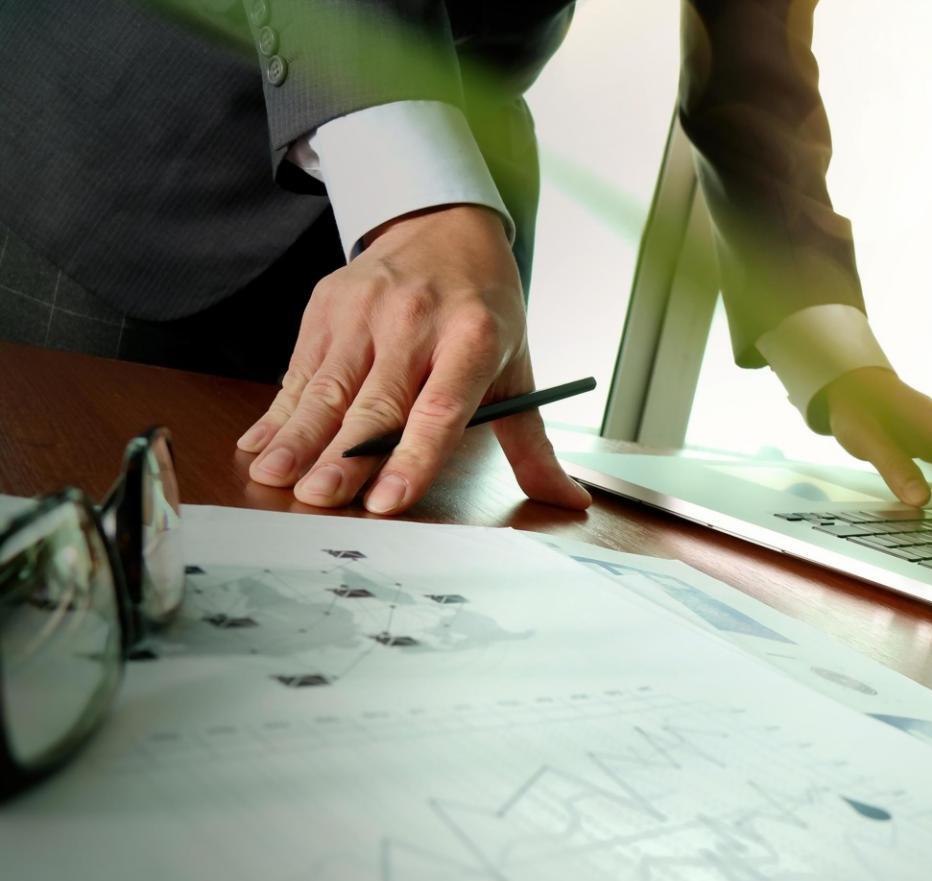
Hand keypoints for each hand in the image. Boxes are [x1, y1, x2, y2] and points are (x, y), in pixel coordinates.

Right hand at [235, 205, 590, 514]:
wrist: (443, 225)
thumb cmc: (484, 310)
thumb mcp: (518, 366)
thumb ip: (533, 443)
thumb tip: (571, 502)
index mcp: (474, 337)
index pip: (441, 408)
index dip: (413, 456)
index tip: (387, 500)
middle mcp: (416, 320)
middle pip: (375, 402)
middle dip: (341, 456)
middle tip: (316, 498)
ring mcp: (366, 308)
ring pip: (326, 386)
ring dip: (297, 437)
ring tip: (272, 476)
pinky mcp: (327, 303)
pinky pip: (300, 369)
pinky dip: (278, 411)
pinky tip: (258, 445)